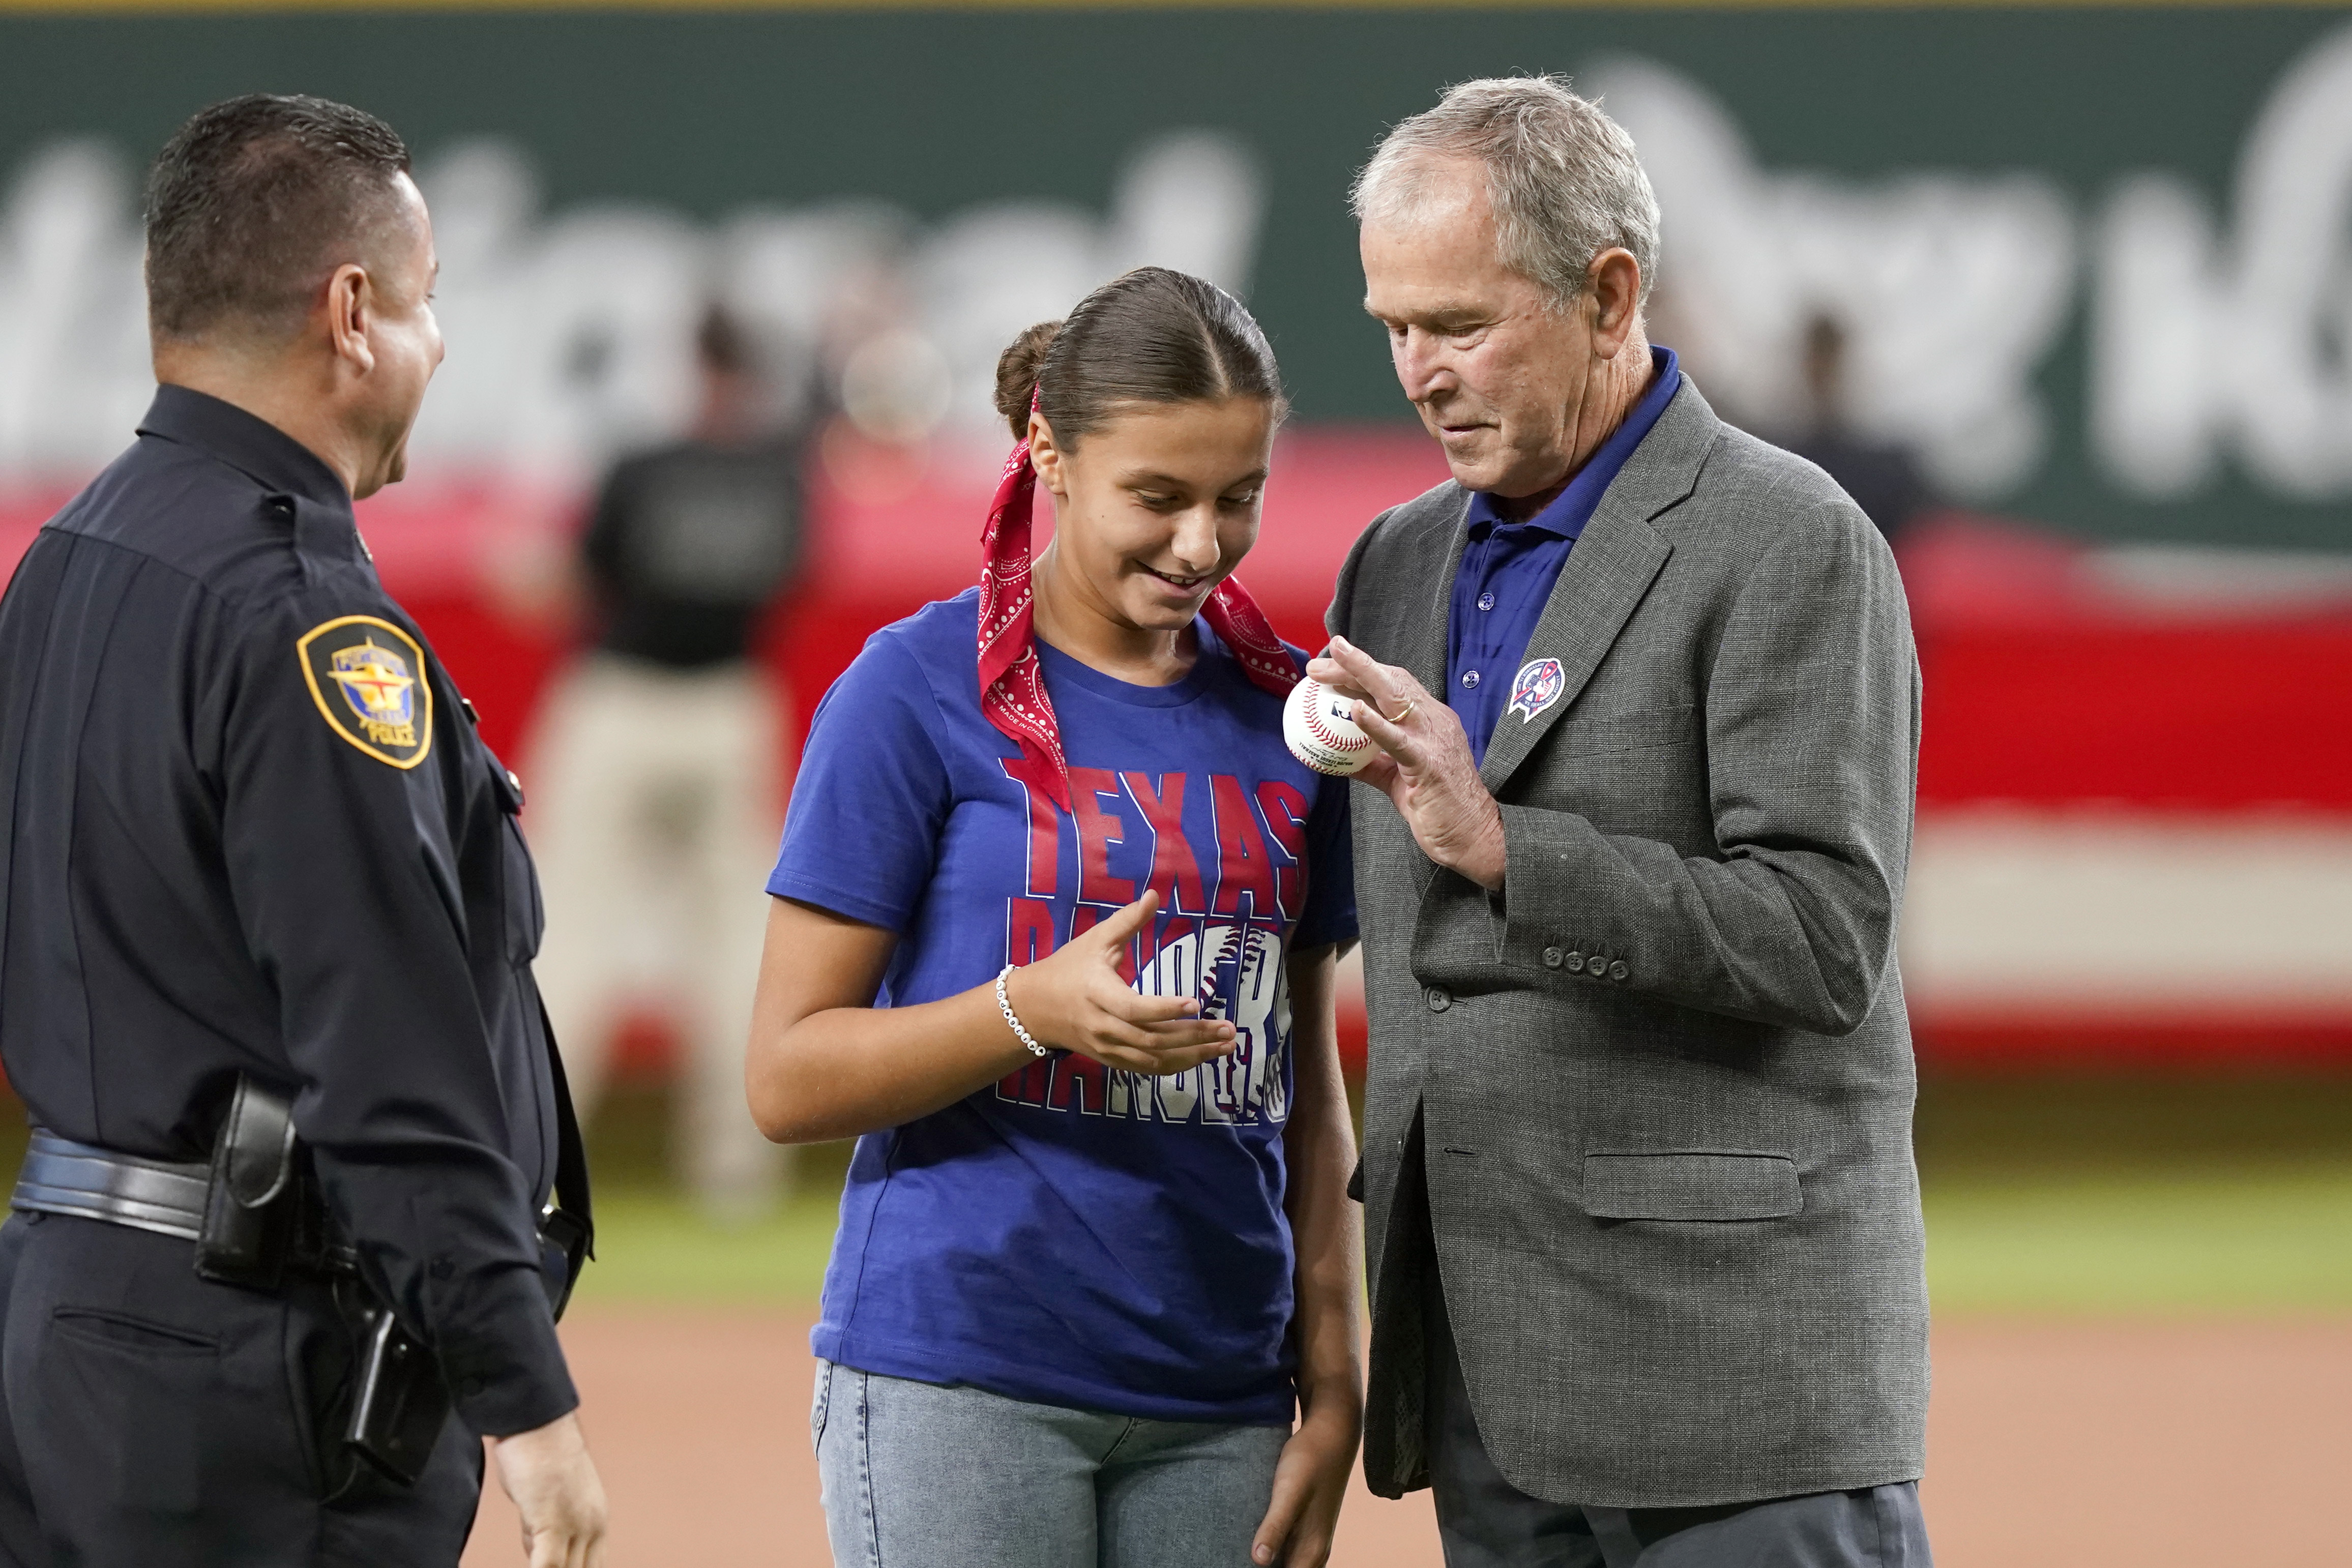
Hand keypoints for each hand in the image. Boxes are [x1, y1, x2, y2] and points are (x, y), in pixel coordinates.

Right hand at [489, 1411, 607, 1567]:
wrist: (536, 1423)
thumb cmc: (535, 1458)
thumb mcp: (546, 1503)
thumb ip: (548, 1530)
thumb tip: (538, 1552)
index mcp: (596, 1520)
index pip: (594, 1566)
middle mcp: (593, 1526)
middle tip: (547, 1562)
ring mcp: (576, 1526)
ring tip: (538, 1547)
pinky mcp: (553, 1524)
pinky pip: (549, 1565)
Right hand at [1004, 890, 1236, 1073]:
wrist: (1033, 1008)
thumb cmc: (1067, 968)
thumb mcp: (1095, 940)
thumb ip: (1127, 921)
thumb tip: (1154, 895)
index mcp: (1098, 994)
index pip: (1134, 1008)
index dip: (1164, 1009)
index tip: (1196, 1002)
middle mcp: (1103, 1027)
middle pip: (1152, 1039)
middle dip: (1193, 1036)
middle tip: (1228, 1028)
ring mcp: (1107, 1048)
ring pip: (1154, 1059)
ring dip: (1193, 1055)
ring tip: (1226, 1045)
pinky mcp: (1112, 1060)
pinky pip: (1148, 1069)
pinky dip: (1176, 1065)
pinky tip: (1202, 1057)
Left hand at [1250, 1398, 1361, 1566]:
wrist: (1331, 1433)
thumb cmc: (1310, 1461)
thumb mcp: (1289, 1492)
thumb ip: (1276, 1527)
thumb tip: (1259, 1560)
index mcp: (1312, 1550)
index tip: (1235, 1564)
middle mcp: (1315, 1550)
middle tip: (1229, 1559)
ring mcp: (1312, 1538)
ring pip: (1288, 1564)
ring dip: (1268, 1563)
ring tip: (1238, 1554)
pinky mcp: (1305, 1524)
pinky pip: (1288, 1551)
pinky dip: (1272, 1552)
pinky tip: (1253, 1543)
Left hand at [1308, 637, 1505, 889]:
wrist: (1474, 837)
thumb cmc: (1439, 809)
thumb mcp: (1397, 780)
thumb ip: (1372, 764)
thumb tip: (1338, 757)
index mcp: (1429, 722)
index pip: (1394, 685)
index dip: (1362, 671)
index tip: (1330, 667)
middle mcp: (1434, 721)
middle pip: (1391, 681)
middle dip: (1353, 666)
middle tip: (1317, 665)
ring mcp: (1434, 740)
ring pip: (1395, 697)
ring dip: (1361, 676)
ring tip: (1330, 668)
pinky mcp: (1430, 765)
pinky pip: (1398, 740)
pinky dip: (1376, 723)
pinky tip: (1356, 710)